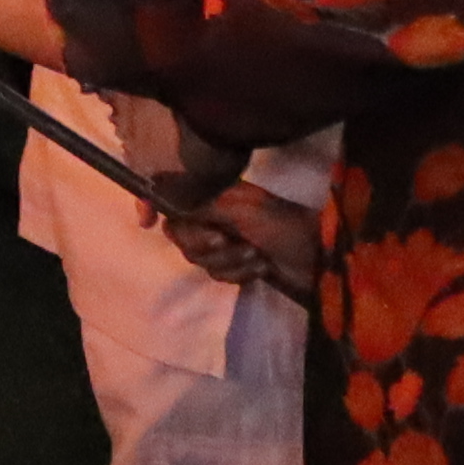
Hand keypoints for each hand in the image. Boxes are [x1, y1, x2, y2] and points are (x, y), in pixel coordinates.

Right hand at [163, 184, 323, 296]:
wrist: (319, 259)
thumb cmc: (282, 226)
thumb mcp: (239, 209)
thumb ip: (197, 202)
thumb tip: (157, 190)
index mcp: (215, 192)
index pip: (171, 193)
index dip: (152, 204)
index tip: (145, 221)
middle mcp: (215, 213)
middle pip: (179, 233)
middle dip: (203, 243)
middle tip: (227, 239)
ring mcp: (226, 239)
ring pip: (197, 257)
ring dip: (228, 261)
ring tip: (255, 256)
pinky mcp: (236, 264)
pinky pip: (216, 274)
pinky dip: (238, 274)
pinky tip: (260, 269)